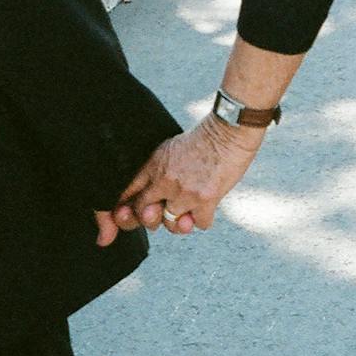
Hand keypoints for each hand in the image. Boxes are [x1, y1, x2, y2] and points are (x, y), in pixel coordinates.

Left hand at [96, 115, 264, 244]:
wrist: (228, 131)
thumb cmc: (203, 139)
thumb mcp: (170, 150)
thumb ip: (156, 171)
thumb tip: (150, 196)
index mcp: (153, 167)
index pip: (128, 194)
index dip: (127, 209)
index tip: (133, 213)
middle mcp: (165, 180)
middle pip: (145, 214)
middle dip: (153, 219)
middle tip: (164, 214)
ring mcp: (184, 192)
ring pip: (172, 225)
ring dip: (181, 221)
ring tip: (190, 210)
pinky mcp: (205, 199)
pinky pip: (199, 224)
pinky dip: (204, 219)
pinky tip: (207, 207)